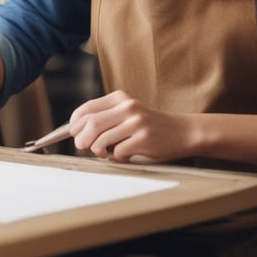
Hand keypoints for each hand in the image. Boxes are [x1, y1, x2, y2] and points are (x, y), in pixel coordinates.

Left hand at [69, 90, 193, 162]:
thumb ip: (107, 118)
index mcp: (120, 98)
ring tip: (106, 153)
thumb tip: (78, 133)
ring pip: (101, 140)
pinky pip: (118, 152)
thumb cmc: (150, 126)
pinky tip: (123, 156)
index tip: (73, 133)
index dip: (75, 123)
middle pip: (91, 124)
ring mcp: (136, 122)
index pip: (87, 109)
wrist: (183, 132)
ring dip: (98, 151)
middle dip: (81, 139)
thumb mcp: (128, 114)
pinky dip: (115, 158)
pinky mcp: (144, 138)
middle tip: (82, 147)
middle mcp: (127, 107)